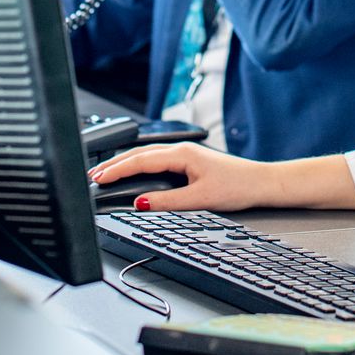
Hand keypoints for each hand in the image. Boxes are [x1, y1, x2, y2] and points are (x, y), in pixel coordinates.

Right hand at [88, 143, 279, 211]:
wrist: (261, 182)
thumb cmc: (237, 186)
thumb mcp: (200, 198)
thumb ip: (168, 202)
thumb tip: (140, 204)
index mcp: (181, 154)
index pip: (140, 160)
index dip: (117, 170)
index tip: (98, 177)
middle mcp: (181, 150)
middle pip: (139, 154)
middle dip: (114, 164)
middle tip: (93, 175)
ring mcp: (185, 154)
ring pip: (147, 156)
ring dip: (125, 163)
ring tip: (106, 173)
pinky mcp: (189, 161)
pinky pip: (156, 160)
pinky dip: (139, 165)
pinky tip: (134, 171)